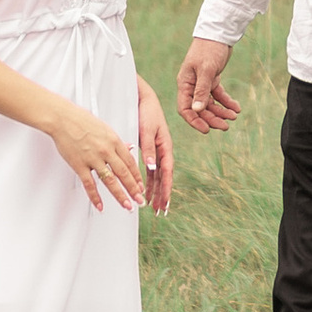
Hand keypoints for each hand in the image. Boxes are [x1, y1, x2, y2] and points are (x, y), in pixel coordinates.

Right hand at [51, 108, 145, 212]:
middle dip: (134, 189)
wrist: (63, 119)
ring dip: (120, 196)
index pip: (130, 162)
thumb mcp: (105, 128)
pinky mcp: (79, 165)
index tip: (141, 186)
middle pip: (124, 174)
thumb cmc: (81, 120)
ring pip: (110, 181)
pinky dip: (95, 197)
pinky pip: (89, 184)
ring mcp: (93, 159)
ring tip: (127, 205)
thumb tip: (128, 148)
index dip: (137, 176)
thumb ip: (117, 141)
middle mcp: (106, 151)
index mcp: (114, 141)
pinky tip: (100, 205)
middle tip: (140, 200)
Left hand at [136, 80, 174, 212]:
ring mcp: (156, 152)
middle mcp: (163, 151)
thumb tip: (151, 168)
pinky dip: (148, 181)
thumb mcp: (148, 130)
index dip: (166, 188)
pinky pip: (150, 170)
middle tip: (161, 212)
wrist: (143, 99)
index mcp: (166, 147)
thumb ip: (149, 149)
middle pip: (164, 177)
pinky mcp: (149, 150)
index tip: (166, 202)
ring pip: (157, 176)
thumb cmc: (147, 112)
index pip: (167, 172)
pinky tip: (145, 191)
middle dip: (162, 195)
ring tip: (153, 207)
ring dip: (155, 191)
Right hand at [176, 35, 242, 131]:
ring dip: (221, 111)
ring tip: (234, 116)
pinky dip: (227, 102)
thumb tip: (197, 110)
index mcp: (185, 83)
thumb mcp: (206, 70)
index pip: (185, 108)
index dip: (194, 121)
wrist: (219, 32)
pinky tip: (236, 108)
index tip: (207, 130)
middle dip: (212, 118)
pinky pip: (219, 95)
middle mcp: (192, 85)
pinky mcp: (212, 79)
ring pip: (210, 104)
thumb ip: (201, 90)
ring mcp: (202, 83)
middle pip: (200, 109)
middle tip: (226, 126)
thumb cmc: (209, 48)